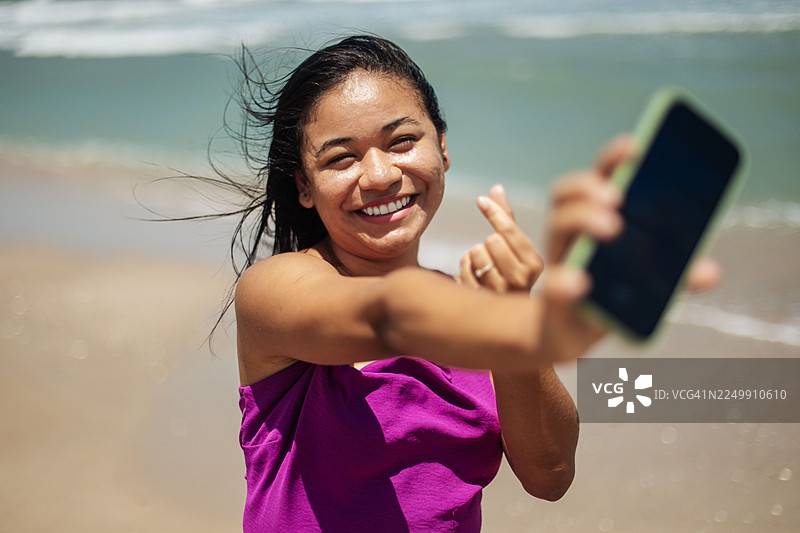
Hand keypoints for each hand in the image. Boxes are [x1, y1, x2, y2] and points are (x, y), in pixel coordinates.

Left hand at [459, 184, 542, 292]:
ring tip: (486, 266)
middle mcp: (522, 280)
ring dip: (475, 254)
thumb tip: (497, 187)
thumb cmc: (511, 270)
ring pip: (476, 253)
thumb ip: (506, 217)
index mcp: (535, 264)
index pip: (509, 230)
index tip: (480, 200)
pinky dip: (466, 265)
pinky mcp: (480, 298)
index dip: (493, 212)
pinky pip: (464, 267)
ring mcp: (500, 292)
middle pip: (491, 240)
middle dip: (488, 243)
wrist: (505, 312)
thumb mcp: (516, 246)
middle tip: (495, 255)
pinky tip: (476, 275)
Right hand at [540, 134, 720, 360]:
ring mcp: (559, 264)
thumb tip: (710, 272)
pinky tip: (582, 283)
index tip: (634, 145)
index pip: (596, 181)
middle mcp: (569, 237)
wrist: (565, 336)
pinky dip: (567, 283)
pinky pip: (556, 287)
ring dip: (583, 219)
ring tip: (612, 226)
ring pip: (559, 229)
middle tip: (617, 195)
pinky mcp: (555, 299)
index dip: (611, 160)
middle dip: (590, 187)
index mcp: (591, 223)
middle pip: (567, 196)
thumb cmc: (605, 299)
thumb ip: (676, 276)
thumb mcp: (644, 285)